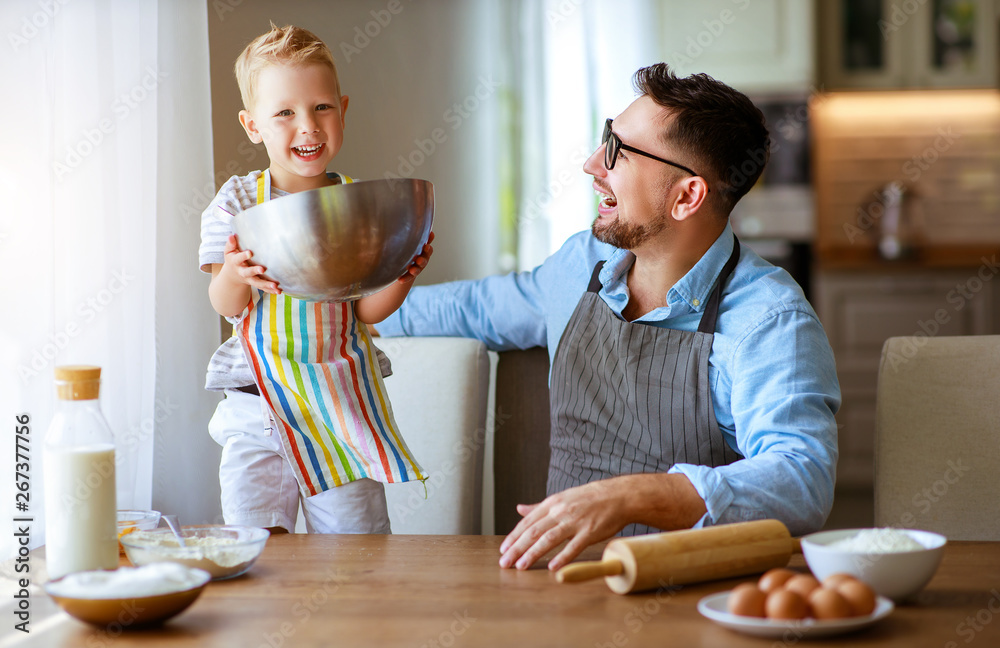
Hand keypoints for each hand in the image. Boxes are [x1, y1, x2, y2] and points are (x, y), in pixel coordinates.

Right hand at [223, 234, 280, 293]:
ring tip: (275, 286)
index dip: (243, 256)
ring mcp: (249, 279)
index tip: (250, 253)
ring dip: (266, 285)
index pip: (238, 259)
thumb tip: (232, 235)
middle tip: (262, 269)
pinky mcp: (256, 284)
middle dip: (254, 271)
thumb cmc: (233, 258)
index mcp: (235, 263)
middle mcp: (242, 272)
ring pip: (257, 283)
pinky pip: (263, 288)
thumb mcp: (229, 251)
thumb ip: (231, 244)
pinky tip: (279, 291)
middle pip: (248, 273)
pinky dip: (271, 290)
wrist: (233, 275)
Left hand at [397, 231, 433, 283]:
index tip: (426, 247)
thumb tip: (416, 216)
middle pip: (425, 258)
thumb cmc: (400, 243)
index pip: (426, 247)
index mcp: (420, 247)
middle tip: (419, 259)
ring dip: (416, 269)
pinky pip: (408, 277)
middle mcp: (419, 256)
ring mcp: (414, 266)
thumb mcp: (404, 237)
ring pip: (418, 268)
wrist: (394, 259)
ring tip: (412, 269)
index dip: (427, 248)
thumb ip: (411, 230)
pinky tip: (399, 280)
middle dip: (423, 258)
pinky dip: (405, 278)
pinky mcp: (407, 273)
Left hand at [498, 479, 626, 571]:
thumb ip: (539, 507)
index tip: (503, 549)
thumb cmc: (589, 498)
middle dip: (517, 548)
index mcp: (552, 503)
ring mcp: (575, 522)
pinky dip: (562, 557)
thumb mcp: (561, 498)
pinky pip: (574, 546)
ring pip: (549, 539)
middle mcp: (560, 511)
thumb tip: (519, 509)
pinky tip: (552, 567)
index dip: (514, 536)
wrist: (618, 496)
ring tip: (521, 566)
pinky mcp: (590, 532)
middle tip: (505, 562)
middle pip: (534, 532)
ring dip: (533, 553)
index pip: (527, 522)